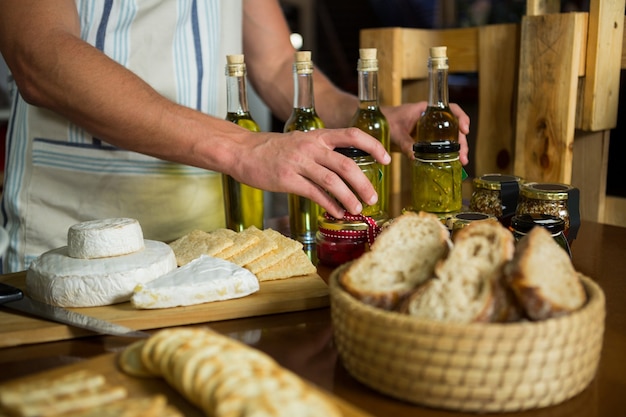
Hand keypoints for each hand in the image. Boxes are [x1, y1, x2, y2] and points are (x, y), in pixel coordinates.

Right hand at [229, 127, 390, 218]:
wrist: (243, 151)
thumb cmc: (273, 149)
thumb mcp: (301, 142)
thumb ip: (322, 152)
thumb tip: (345, 171)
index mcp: (318, 136)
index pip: (353, 135)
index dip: (373, 146)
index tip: (386, 160)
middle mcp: (311, 147)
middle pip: (347, 165)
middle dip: (364, 184)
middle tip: (374, 198)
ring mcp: (299, 163)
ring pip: (333, 182)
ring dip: (350, 198)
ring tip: (358, 209)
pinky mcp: (287, 179)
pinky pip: (315, 194)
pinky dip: (330, 205)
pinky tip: (337, 212)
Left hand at [382, 102, 470, 164]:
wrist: (376, 125)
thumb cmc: (385, 121)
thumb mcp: (395, 131)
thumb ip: (405, 143)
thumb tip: (415, 156)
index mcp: (426, 110)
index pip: (451, 109)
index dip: (461, 117)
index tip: (465, 130)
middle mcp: (432, 119)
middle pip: (454, 127)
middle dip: (461, 141)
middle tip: (463, 156)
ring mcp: (430, 130)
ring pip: (448, 137)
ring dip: (456, 149)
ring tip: (461, 162)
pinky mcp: (425, 141)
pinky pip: (439, 146)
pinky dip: (446, 154)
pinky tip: (450, 163)